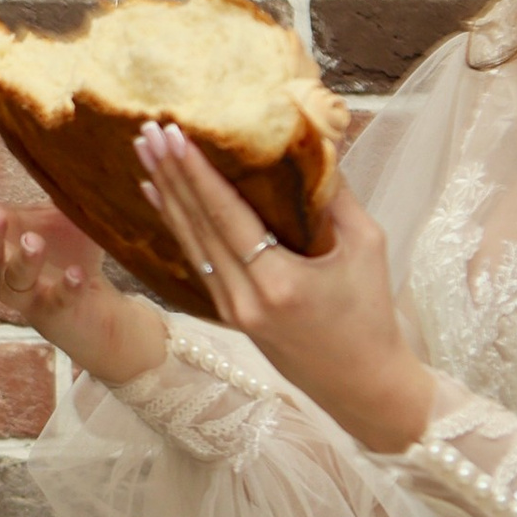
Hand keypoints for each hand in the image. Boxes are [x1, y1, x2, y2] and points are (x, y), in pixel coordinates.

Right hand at [0, 173, 165, 387]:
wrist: (92, 303)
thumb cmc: (64, 248)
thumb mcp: (57, 207)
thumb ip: (52, 176)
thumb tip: (67, 122)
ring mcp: (23, 294)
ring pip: (11, 282)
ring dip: (21, 262)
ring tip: (34, 242)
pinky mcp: (52, 312)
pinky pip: (54, 303)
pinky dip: (65, 288)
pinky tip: (78, 274)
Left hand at [138, 124, 433, 453]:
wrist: (361, 385)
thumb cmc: (372, 315)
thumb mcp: (368, 246)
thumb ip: (337, 196)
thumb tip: (311, 144)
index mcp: (280, 283)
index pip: (227, 217)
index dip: (198, 174)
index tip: (174, 134)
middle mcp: (245, 299)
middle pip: (197, 227)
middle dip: (171, 174)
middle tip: (148, 130)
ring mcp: (231, 310)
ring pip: (190, 244)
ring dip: (166, 195)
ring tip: (145, 152)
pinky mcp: (229, 315)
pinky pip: (197, 261)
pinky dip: (178, 225)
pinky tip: (159, 196)